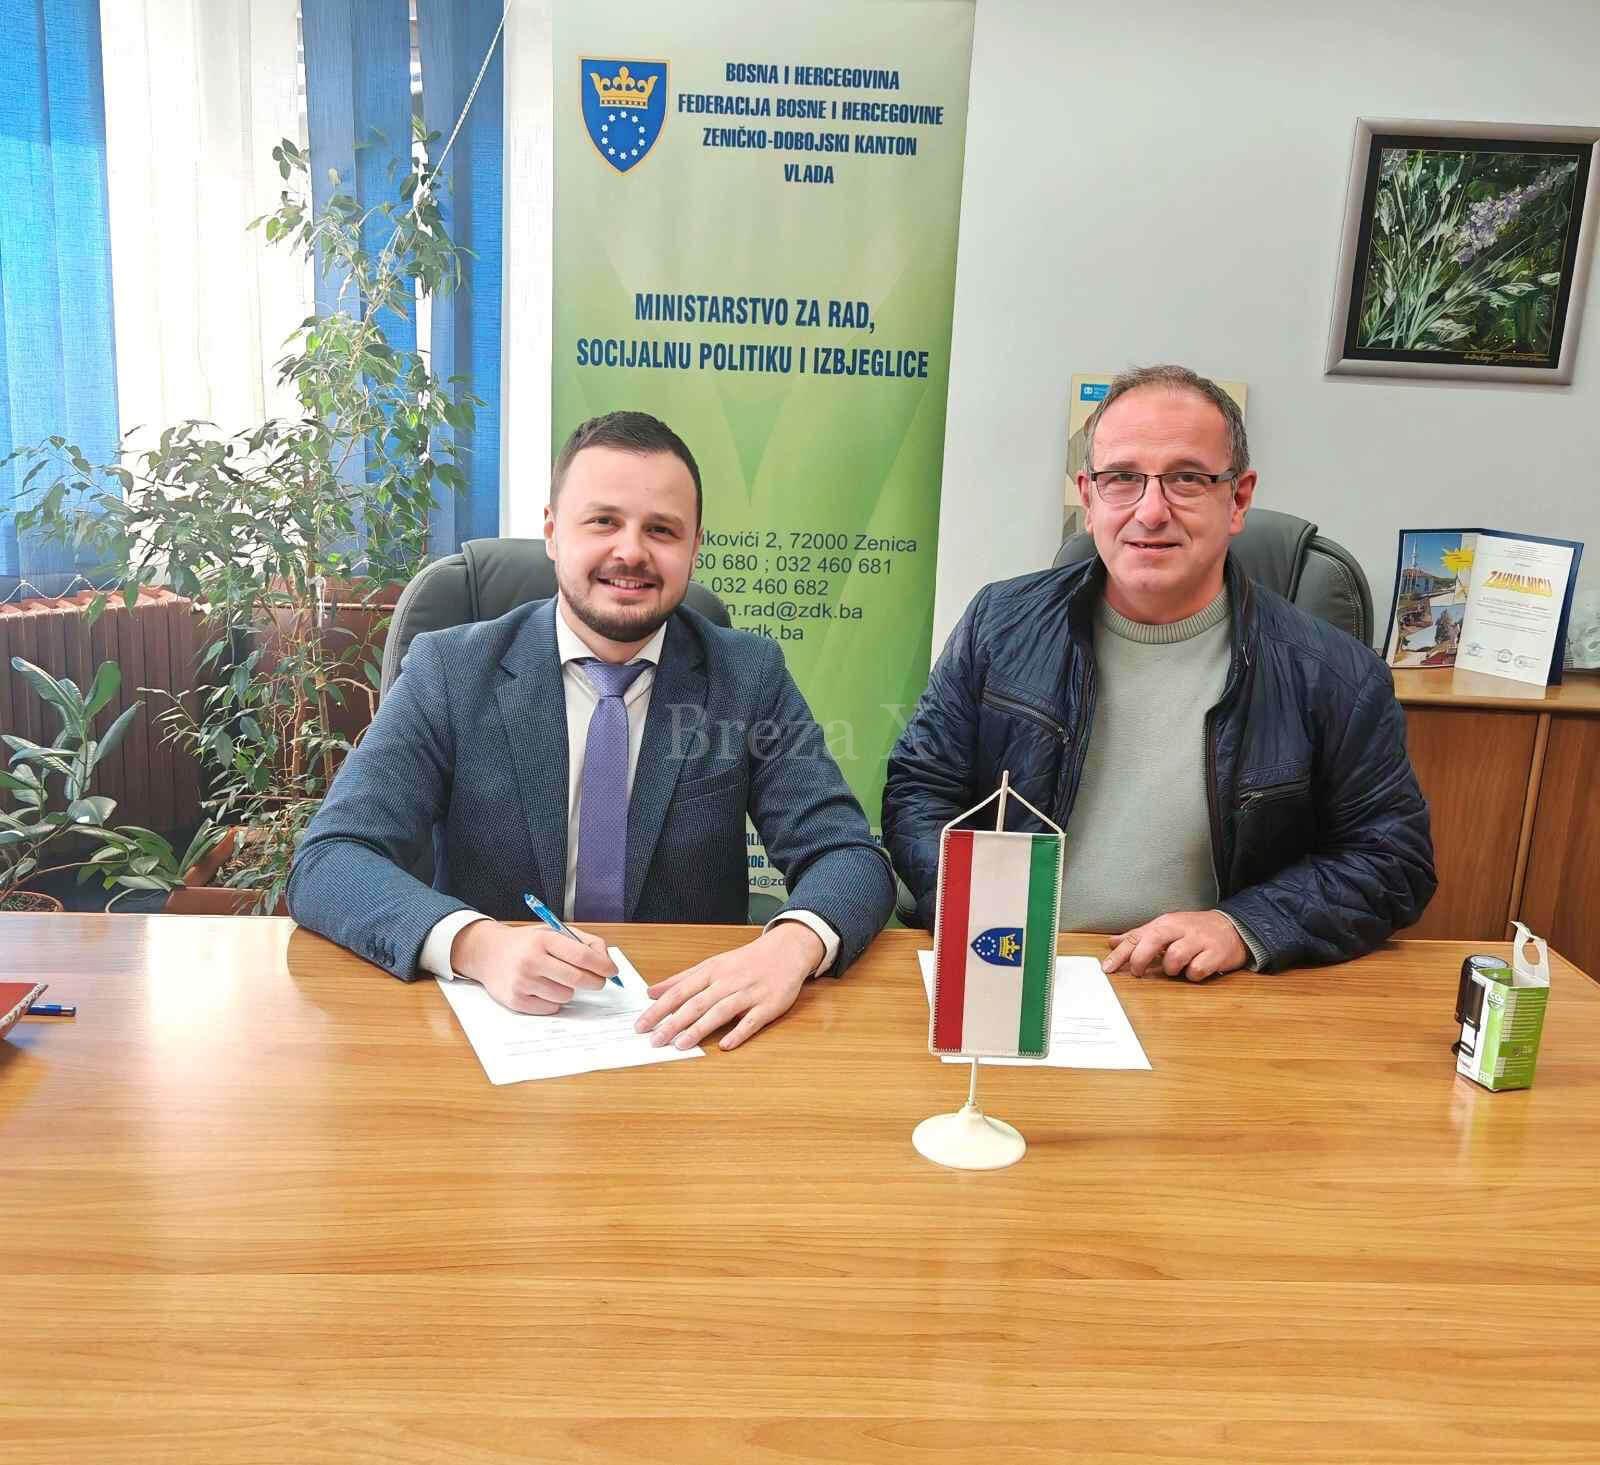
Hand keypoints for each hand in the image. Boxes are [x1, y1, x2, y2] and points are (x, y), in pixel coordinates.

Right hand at [450, 919, 616, 1012]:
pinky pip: (550, 1008)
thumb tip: (607, 962)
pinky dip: (553, 1001)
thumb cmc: (527, 943)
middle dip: (595, 982)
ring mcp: (522, 982)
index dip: (602, 965)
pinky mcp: (515, 1001)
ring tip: (556, 980)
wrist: (488, 953)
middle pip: (577, 979)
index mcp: (543, 939)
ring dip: (569, 990)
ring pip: (565, 996)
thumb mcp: (553, 932)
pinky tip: (543, 989)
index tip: (612, 971)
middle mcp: (531, 960)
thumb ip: (583, 942)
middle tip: (598, 982)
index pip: (582, 955)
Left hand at [635, 922, 822, 1051]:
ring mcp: (749, 994)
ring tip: (681, 1044)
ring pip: (721, 1011)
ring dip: (700, 1028)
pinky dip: (739, 1032)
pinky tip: (725, 1045)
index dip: (659, 1009)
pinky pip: (752, 1021)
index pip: (679, 991)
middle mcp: (727, 982)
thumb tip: (650, 992)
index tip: (641, 1025)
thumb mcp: (710, 965)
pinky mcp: (769, 1005)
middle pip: (697, 1003)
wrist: (785, 951)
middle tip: (654, 1040)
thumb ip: (680, 980)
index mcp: (711, 972)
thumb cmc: (744, 962)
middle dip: (674, 1022)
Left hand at [1102, 910, 1247, 982]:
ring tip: (1176, 968)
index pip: (1137, 936)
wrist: (1233, 928)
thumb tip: (1112, 943)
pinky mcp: (1216, 954)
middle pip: (1153, 940)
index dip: (1120, 953)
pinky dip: (1193, 975)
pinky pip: (1197, 969)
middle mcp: (1180, 929)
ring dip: (1171, 968)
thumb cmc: (1194, 931)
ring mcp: (1199, 940)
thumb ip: (1139, 937)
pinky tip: (1195, 970)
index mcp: (1165, 923)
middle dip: (1141, 959)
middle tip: (1138, 973)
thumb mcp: (1165, 928)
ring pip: (1175, 957)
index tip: (1107, 968)